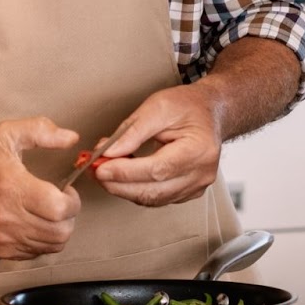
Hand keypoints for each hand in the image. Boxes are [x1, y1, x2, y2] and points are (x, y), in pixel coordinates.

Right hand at [0, 117, 81, 259]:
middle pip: (61, 232)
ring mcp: (3, 238)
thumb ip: (41, 131)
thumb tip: (71, 137)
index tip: (66, 190)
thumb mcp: (5, 135)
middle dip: (69, 217)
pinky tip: (34, 225)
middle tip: (61, 203)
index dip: (73, 201)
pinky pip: (34, 255)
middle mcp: (9, 218)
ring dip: (58, 230)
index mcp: (13, 188)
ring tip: (49, 214)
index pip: (61, 208)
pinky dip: (42, 242)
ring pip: (51, 247)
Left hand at [90, 86, 220, 206]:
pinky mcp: (188, 192)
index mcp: (199, 150)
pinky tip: (122, 177)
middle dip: (118, 184)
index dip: (125, 172)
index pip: (157, 170)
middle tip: (95, 170)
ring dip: (123, 188)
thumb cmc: (188, 106)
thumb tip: (108, 152)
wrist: (209, 112)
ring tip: (104, 170)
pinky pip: (157, 198)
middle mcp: (202, 173)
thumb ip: (132, 130)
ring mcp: (197, 186)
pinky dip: (136, 189)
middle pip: (154, 191)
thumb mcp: (158, 106)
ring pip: (153, 199)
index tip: (100, 167)